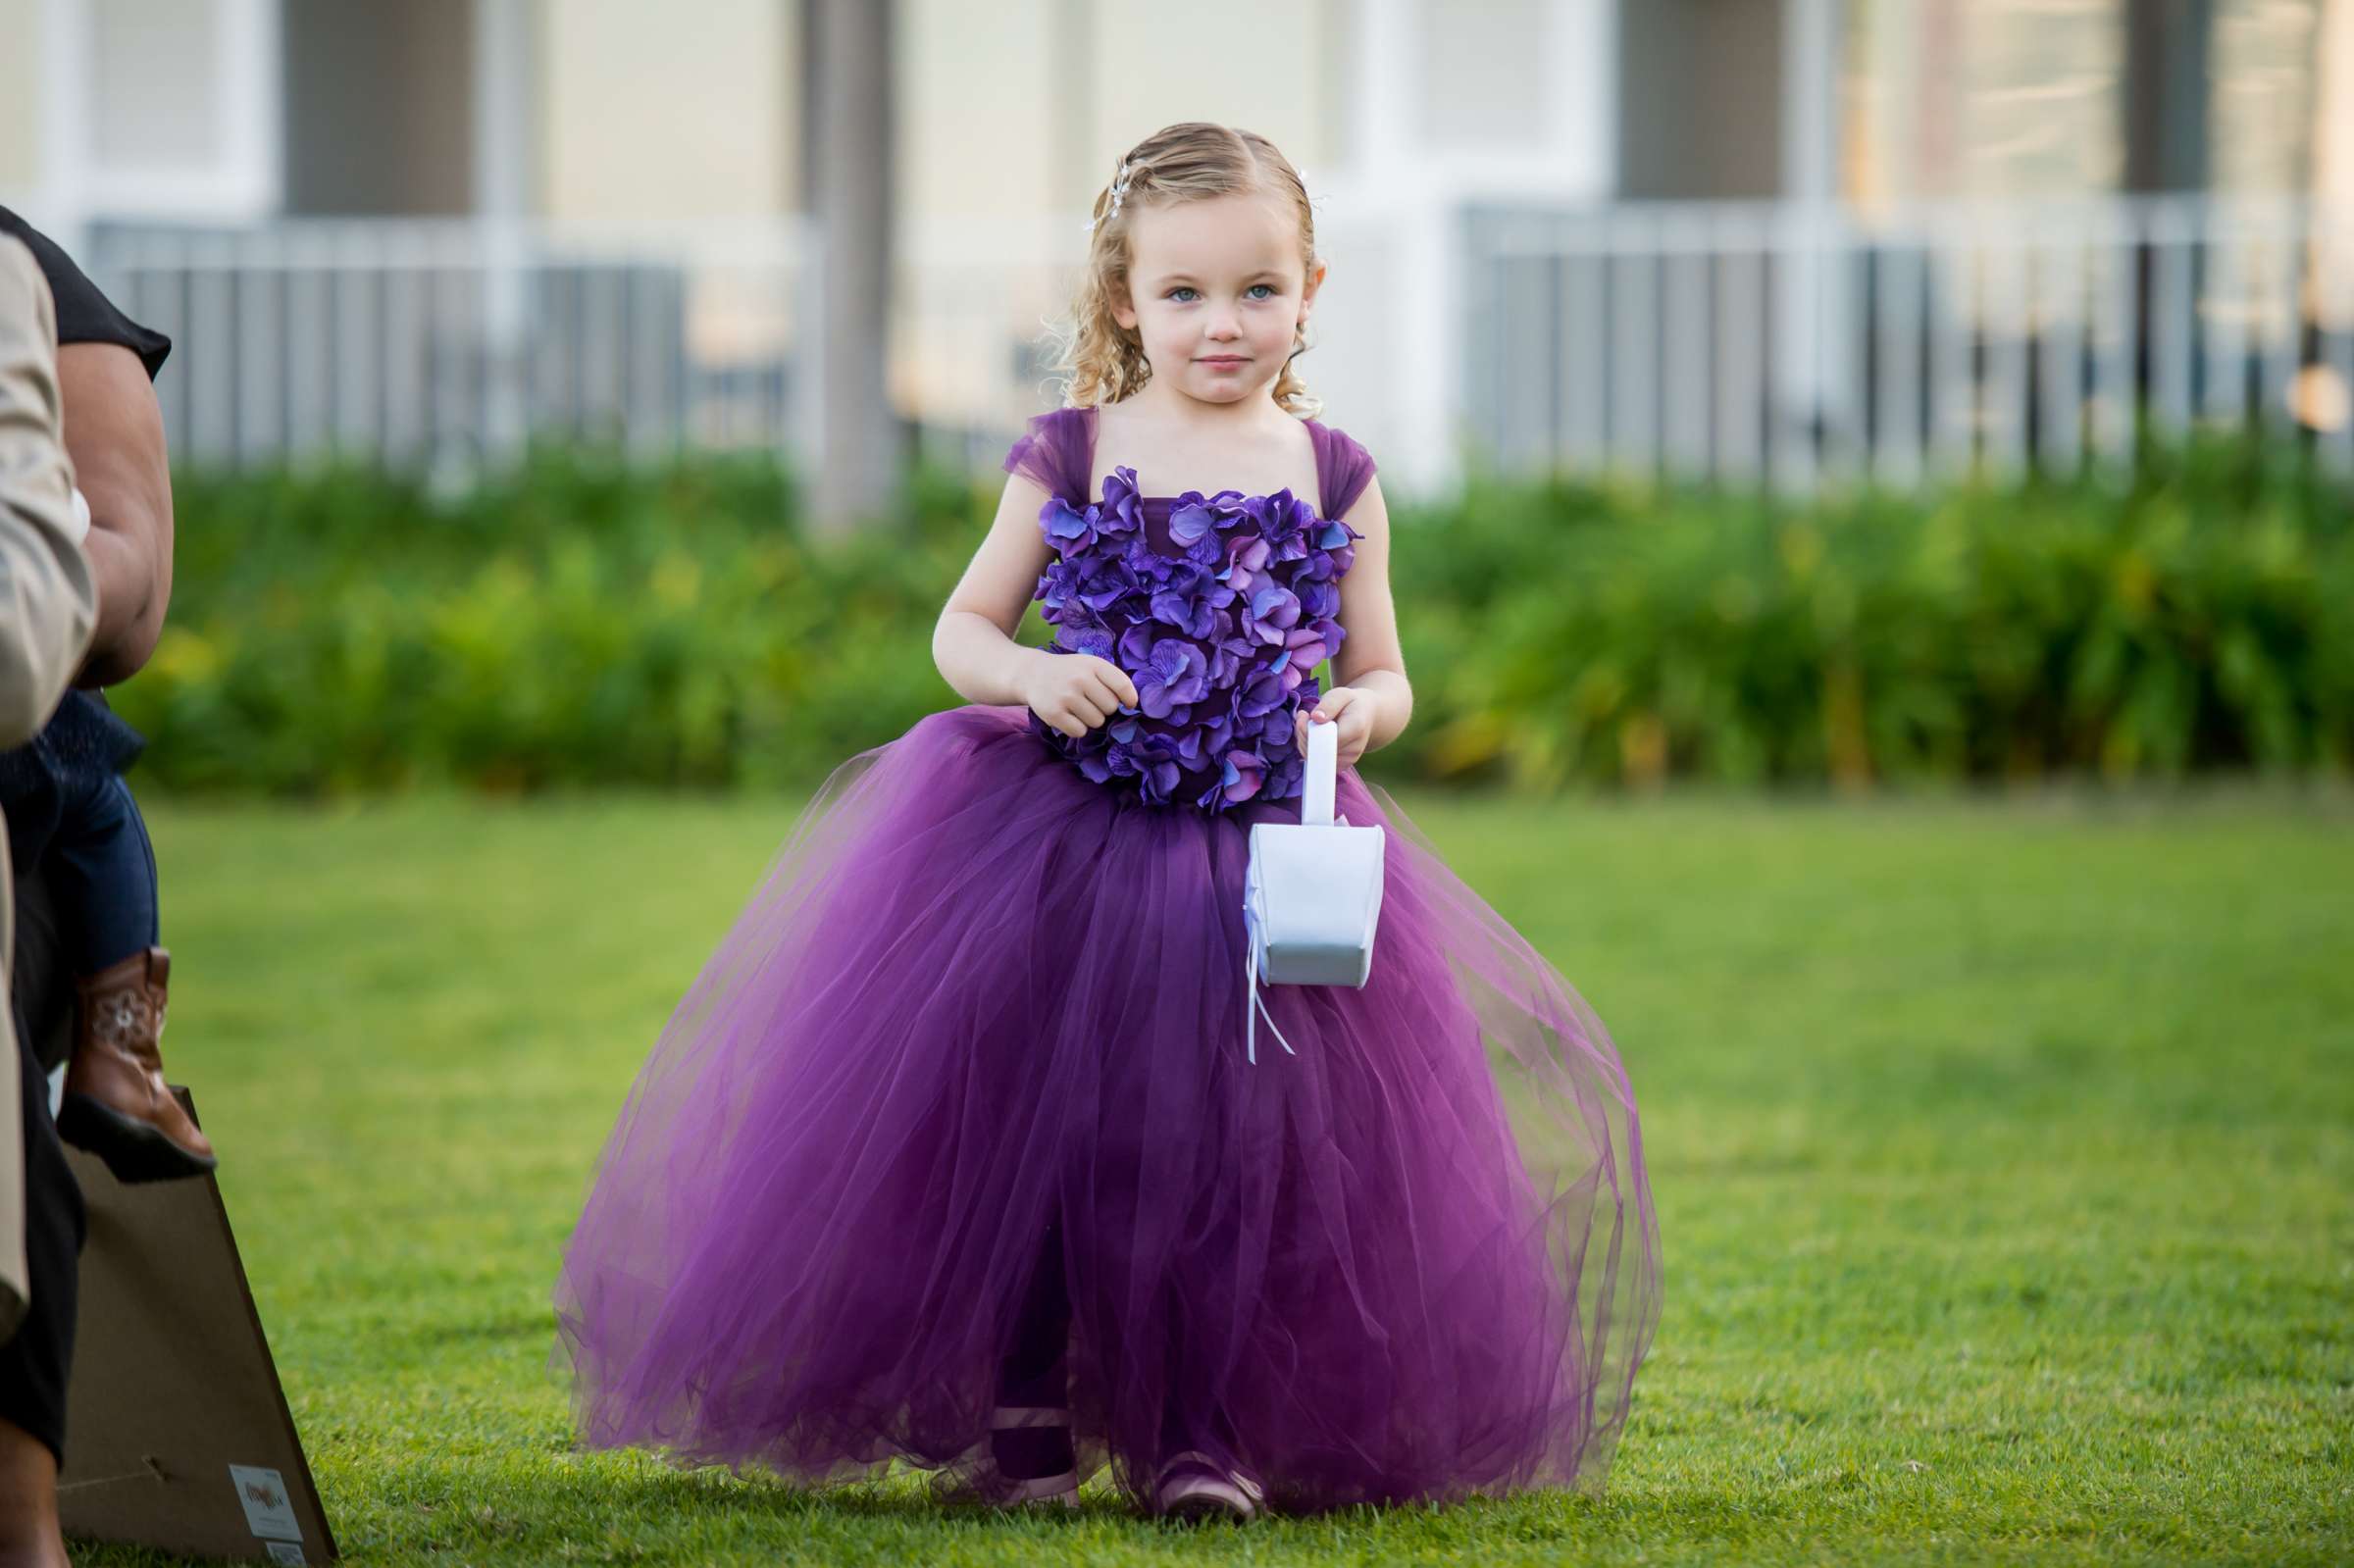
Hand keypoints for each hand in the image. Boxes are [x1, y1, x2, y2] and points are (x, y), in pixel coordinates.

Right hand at [1023, 651, 1138, 738]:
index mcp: (1093, 665)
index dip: (1130, 699)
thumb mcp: (1090, 666)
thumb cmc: (1070, 672)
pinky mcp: (1054, 713)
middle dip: (1104, 709)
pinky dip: (1076, 728)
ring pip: (1096, 722)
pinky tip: (1068, 716)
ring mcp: (1066, 696)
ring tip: (1077, 707)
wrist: (1032, 674)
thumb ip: (1112, 680)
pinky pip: (1079, 731)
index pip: (1122, 685)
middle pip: (1110, 708)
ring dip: (1090, 719)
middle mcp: (1080, 679)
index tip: (1128, 704)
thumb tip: (1133, 704)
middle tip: (1090, 701)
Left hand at [1294, 686, 1376, 767]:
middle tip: (1303, 717)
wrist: (1365, 716)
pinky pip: (1317, 762)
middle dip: (1304, 735)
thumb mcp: (1341, 695)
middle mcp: (1354, 749)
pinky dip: (1309, 749)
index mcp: (1356, 728)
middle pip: (1318, 750)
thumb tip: (1316, 718)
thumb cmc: (1350, 703)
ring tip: (1310, 725)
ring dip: (1304, 741)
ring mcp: (1348, 760)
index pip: (1326, 738)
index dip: (1309, 729)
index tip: (1303, 714)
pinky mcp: (1341, 765)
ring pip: (1314, 758)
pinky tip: (1313, 735)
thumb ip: (1329, 704)